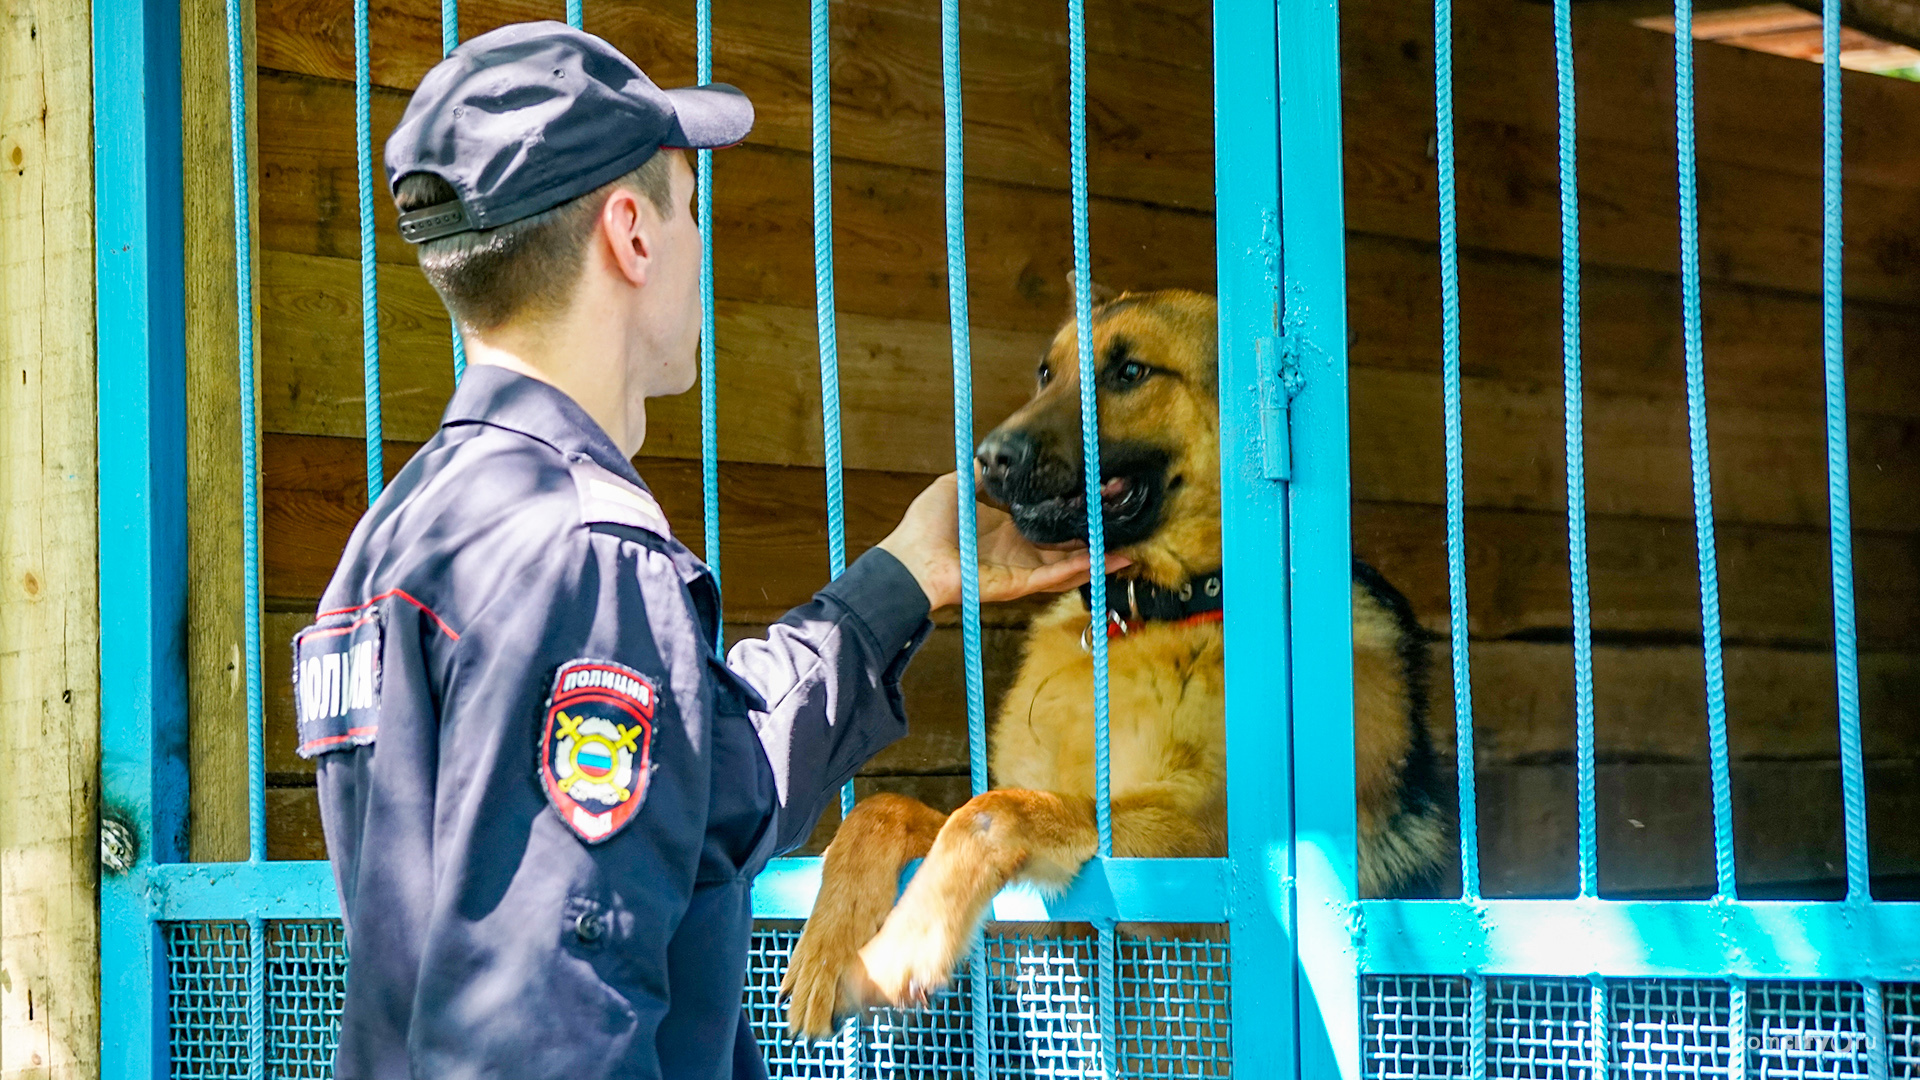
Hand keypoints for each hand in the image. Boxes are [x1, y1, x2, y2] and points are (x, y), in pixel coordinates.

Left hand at [876, 473, 1127, 610]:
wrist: (911, 558)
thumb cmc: (925, 524)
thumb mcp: (957, 484)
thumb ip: (983, 473)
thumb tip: (1001, 455)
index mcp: (1005, 527)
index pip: (1048, 519)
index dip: (1072, 509)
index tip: (1095, 495)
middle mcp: (1018, 549)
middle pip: (1066, 545)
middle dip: (1094, 534)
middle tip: (1123, 520)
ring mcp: (1021, 568)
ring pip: (1069, 564)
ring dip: (1098, 557)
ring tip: (1129, 550)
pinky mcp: (1018, 584)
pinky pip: (1056, 576)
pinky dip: (1082, 570)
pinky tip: (1106, 560)